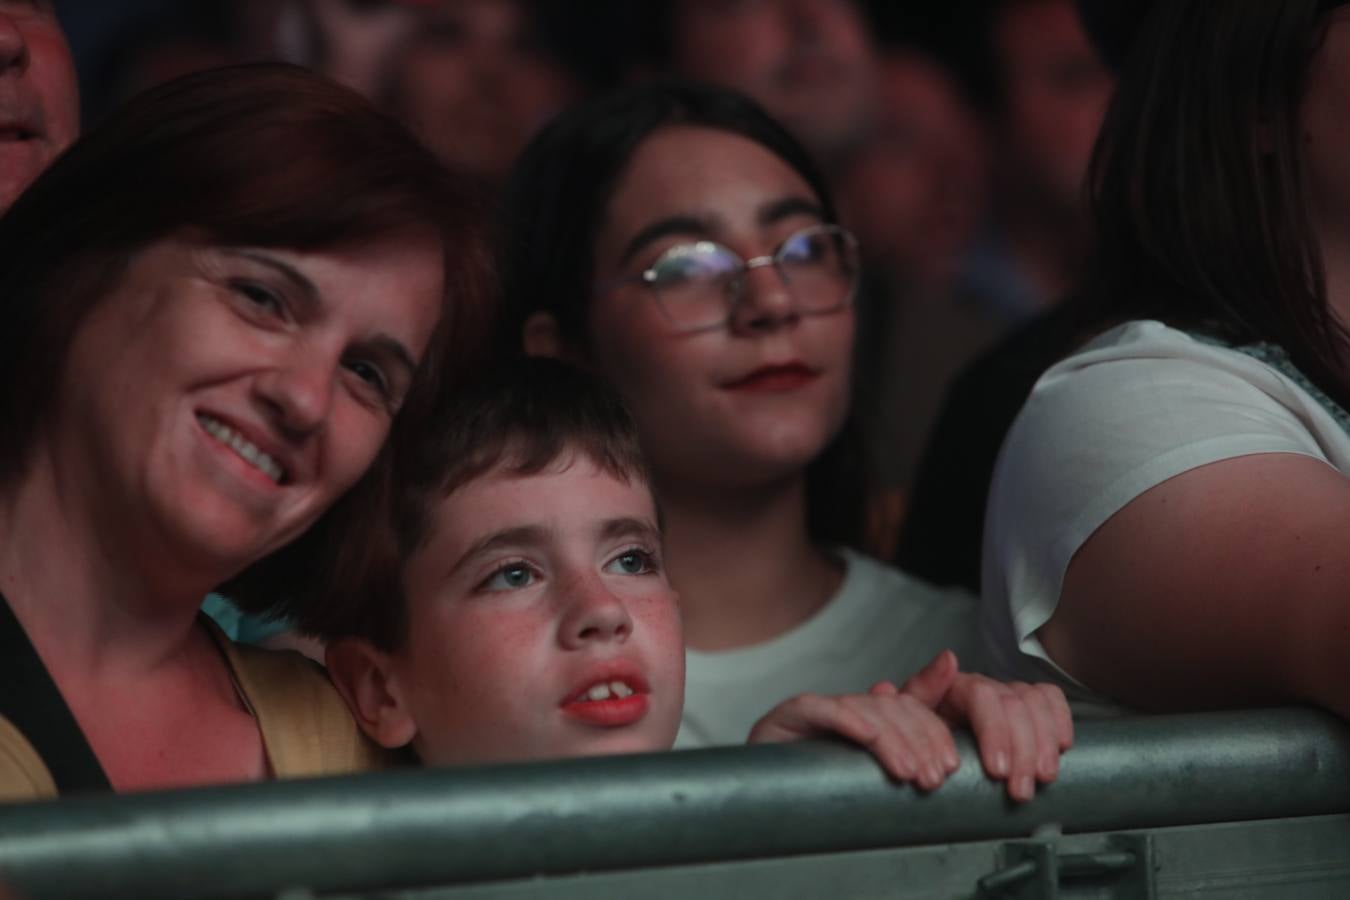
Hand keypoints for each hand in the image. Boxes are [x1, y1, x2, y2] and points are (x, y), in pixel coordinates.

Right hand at [747, 685, 961, 790]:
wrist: (765, 802)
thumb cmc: (819, 789)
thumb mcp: (876, 771)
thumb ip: (913, 734)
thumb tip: (950, 680)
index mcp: (866, 718)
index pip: (908, 709)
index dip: (932, 733)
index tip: (951, 766)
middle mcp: (844, 707)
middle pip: (890, 707)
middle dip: (918, 740)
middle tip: (933, 777)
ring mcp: (817, 709)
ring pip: (862, 710)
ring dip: (891, 740)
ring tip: (907, 772)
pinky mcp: (790, 715)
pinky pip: (821, 709)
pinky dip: (847, 720)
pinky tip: (866, 737)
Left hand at [900, 650, 1074, 801]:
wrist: (928, 747)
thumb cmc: (918, 735)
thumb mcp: (910, 716)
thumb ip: (923, 688)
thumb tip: (949, 658)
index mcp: (956, 686)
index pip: (982, 697)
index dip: (995, 732)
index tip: (998, 772)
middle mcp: (986, 687)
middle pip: (1014, 705)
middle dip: (1023, 751)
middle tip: (1020, 791)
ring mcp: (1008, 693)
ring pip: (1036, 705)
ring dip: (1044, 744)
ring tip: (1043, 779)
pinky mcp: (1027, 705)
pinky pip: (1051, 699)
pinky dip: (1061, 720)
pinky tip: (1063, 747)